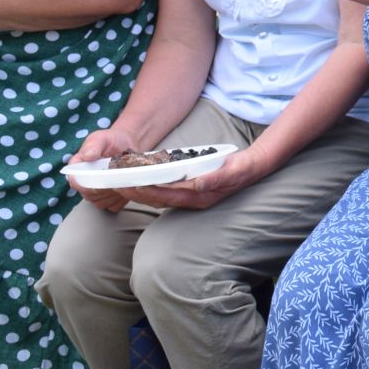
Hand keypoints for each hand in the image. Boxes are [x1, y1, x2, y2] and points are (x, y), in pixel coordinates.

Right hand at [69, 127, 141, 211]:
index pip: (75, 182)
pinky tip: (128, 186)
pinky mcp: (110, 199)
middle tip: (118, 176)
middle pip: (89, 195)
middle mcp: (85, 183)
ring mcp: (97, 193)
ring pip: (101, 203)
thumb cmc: (112, 141)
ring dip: (113, 193)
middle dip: (104, 188)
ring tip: (125, 178)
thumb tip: (87, 156)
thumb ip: (93, 146)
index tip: (99, 179)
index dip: (85, 184)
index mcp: (78, 169)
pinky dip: (122, 198)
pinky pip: (113, 206)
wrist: (128, 145)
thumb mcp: (101, 138)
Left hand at [118, 145, 266, 210]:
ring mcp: (190, 197)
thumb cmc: (241, 169)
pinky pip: (165, 191)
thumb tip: (197, 184)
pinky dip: (151, 187)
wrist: (252, 168)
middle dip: (136, 194)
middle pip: (158, 199)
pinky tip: (141, 180)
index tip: (130, 185)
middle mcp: (192, 200)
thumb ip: (215, 178)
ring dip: (140, 192)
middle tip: (116, 185)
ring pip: (159, 197)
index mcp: (199, 197)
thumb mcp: (232, 171)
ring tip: (122, 184)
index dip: (147, 192)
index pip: (167, 196)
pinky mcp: (189, 190)